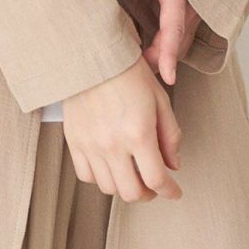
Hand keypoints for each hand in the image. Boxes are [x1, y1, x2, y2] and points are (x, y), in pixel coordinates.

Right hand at [61, 56, 182, 201]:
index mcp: (139, 133)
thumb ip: (170, 135)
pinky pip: (86, 175)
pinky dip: (101, 178)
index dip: (170, 191)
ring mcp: (90, 145)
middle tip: (153, 185)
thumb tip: (174, 165)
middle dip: (148, 194)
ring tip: (132, 174)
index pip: (157, 179)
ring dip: (125, 187)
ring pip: (109, 188)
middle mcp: (113, 144)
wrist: (92, 54)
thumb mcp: (160, 99)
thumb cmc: (129, 72)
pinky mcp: (74, 141)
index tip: (175, 192)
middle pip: (132, 192)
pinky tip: (110, 166)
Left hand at [102, 0, 200, 86]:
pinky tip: (147, 51)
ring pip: (180, 43)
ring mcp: (195, 13)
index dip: (169, 53)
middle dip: (158, 61)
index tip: (168, 76)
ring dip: (161, 55)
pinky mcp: (192, 15)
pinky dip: (165, 47)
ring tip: (137, 65)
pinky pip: (180, 37)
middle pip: (176, 44)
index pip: (174, 29)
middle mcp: (191, 7)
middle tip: (133, 72)